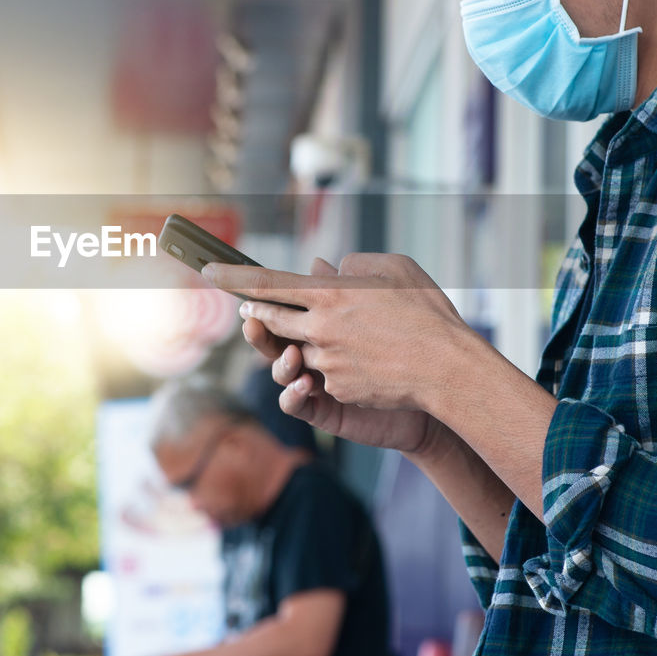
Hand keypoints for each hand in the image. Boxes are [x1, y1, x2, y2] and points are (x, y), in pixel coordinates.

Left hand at [205, 253, 486, 421]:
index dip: (235, 277)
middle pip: (273, 319)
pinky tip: (366, 363)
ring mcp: (327, 362)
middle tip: (248, 308)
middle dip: (258, 313)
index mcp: (330, 294)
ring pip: (301, 350)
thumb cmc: (427, 311)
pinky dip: (337, 367)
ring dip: (308, 343)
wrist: (449, 369)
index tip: (208, 270)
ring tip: (330, 337)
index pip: (269, 283)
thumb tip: (326, 270)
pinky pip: (326, 375)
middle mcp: (320, 329)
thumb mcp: (395, 270)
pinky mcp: (338, 390)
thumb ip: (355, 265)